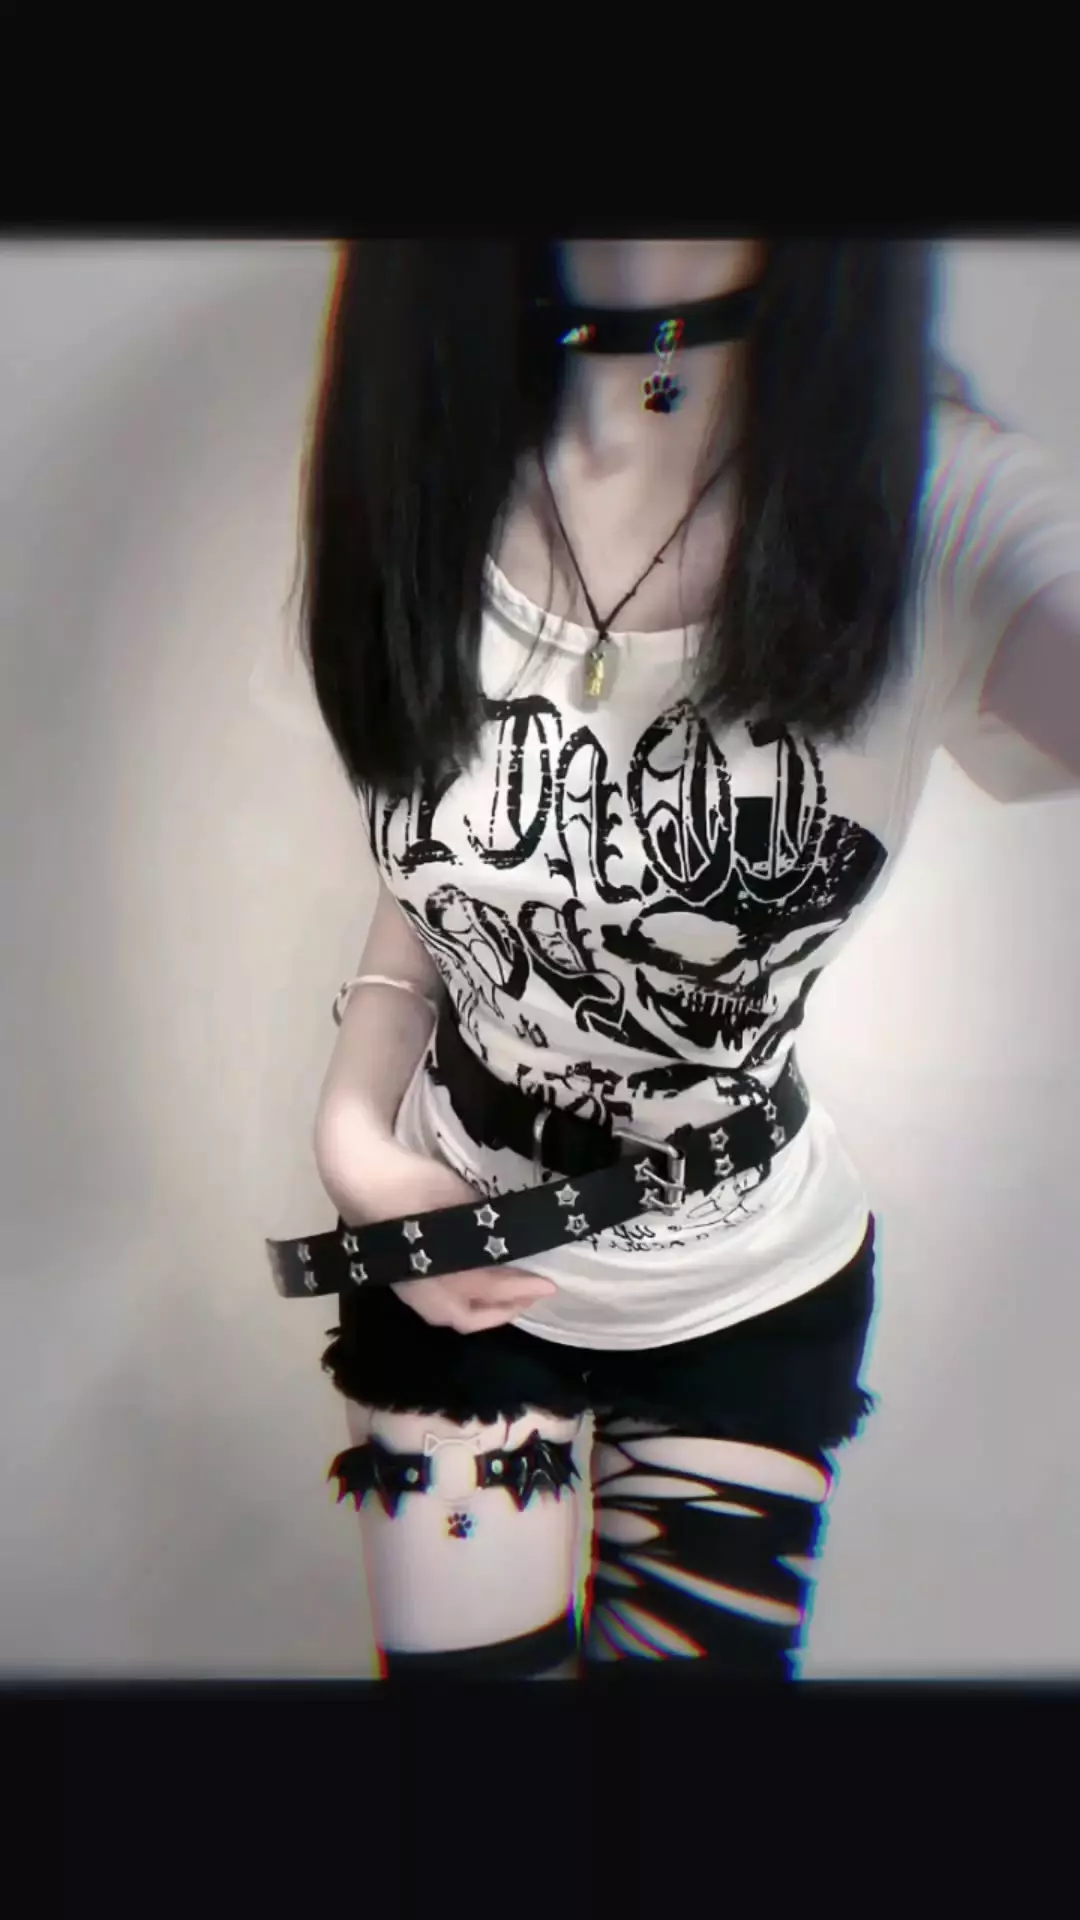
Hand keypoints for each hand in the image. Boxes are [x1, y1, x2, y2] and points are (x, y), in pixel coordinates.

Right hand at [314, 1104, 556, 1332]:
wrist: (359, 1174)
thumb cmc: (411, 1182)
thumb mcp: (457, 1198)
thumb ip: (486, 1225)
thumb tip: (516, 1240)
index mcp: (436, 1268)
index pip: (487, 1288)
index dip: (521, 1289)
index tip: (551, 1284)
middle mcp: (420, 1289)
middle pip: (467, 1316)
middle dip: (504, 1309)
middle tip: (534, 1293)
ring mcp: (405, 1286)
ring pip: (449, 1315)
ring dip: (484, 1311)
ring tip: (511, 1294)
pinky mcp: (399, 1278)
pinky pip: (436, 1305)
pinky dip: (463, 1304)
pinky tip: (477, 1287)